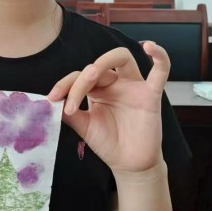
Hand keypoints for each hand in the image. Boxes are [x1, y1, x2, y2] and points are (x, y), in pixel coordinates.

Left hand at [48, 42, 169, 172]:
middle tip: (72, 94)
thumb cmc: (108, 143)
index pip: (79, 76)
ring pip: (122, 58)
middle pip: (98, 65)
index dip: (65, 85)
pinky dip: (160, 57)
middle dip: (83, 75)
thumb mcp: (83, 126)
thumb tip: (51, 100)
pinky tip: (150, 46)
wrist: (129, 165)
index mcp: (97, 88)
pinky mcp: (151, 96)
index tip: (52, 99)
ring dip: (104, 61)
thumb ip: (68, 113)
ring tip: (92, 74)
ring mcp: (133, 87)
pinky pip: (160, 73)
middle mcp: (115, 83)